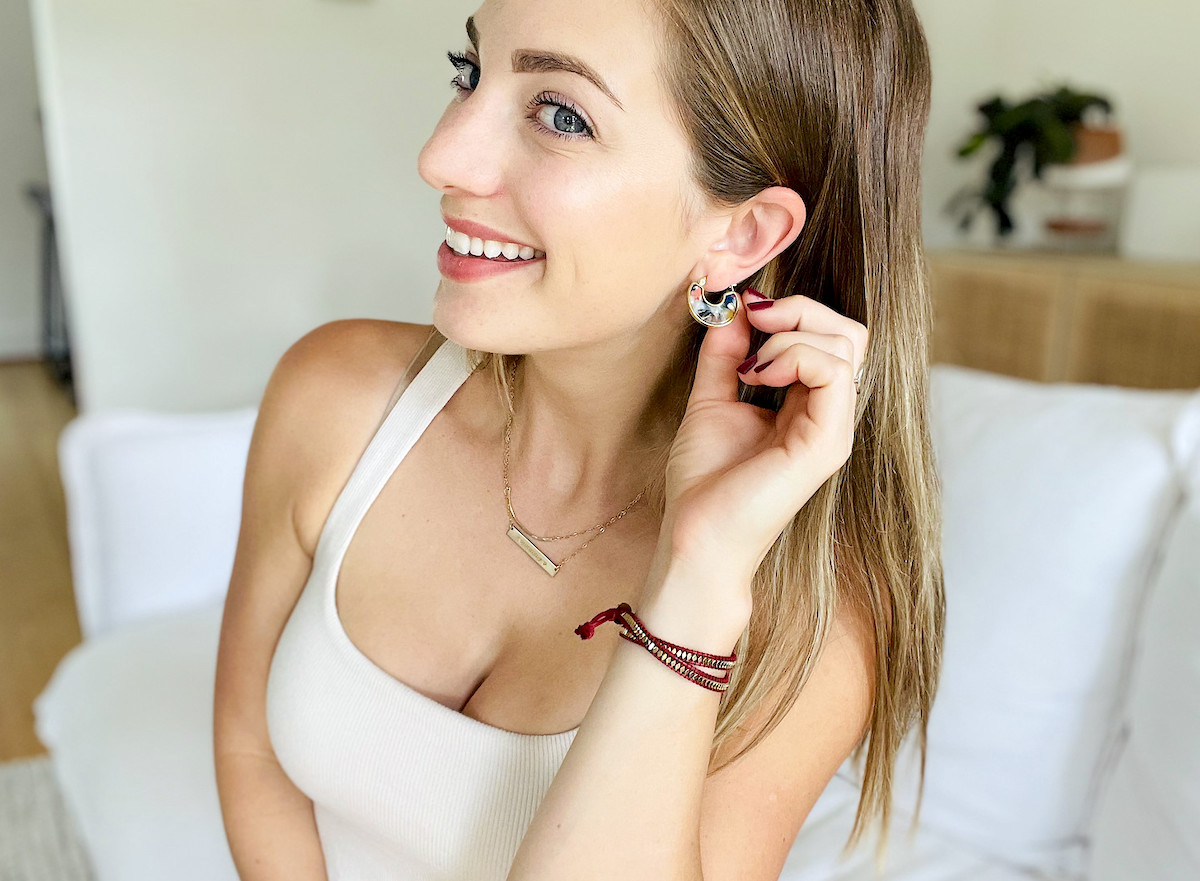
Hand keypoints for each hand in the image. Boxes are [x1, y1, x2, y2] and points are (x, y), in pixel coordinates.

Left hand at [661, 287, 868, 605]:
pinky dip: (793, 356)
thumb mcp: (712, 400)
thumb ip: (725, 356)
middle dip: (800, 311)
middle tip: (755, 322)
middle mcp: (829, 416)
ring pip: (847, 344)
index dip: (792, 311)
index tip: (744, 312)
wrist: (696, 536)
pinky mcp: (827, 442)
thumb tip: (734, 309)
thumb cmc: (704, 483)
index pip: (830, 337)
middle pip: (850, 332)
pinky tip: (756, 378)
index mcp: (808, 406)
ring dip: (791, 336)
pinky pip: (833, 371)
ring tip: (750, 366)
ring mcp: (833, 429)